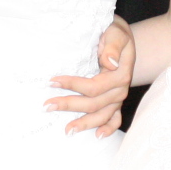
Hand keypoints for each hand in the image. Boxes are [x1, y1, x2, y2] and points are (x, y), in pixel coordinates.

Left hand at [48, 16, 135, 136]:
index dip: (73, 85)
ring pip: (102, 116)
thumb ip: (113, 46)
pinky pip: (115, 120)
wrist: (123, 39)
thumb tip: (109, 62)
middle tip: (47, 105)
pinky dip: (108, 129)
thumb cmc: (115, 33)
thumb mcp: (115, 33)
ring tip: (67, 130)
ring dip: (84, 124)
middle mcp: (120, 89)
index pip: (94, 86)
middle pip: (94, 103)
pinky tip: (97, 137)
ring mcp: (118, 98)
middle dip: (69, 105)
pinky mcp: (116, 103)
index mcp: (120, 74)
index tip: (52, 81)